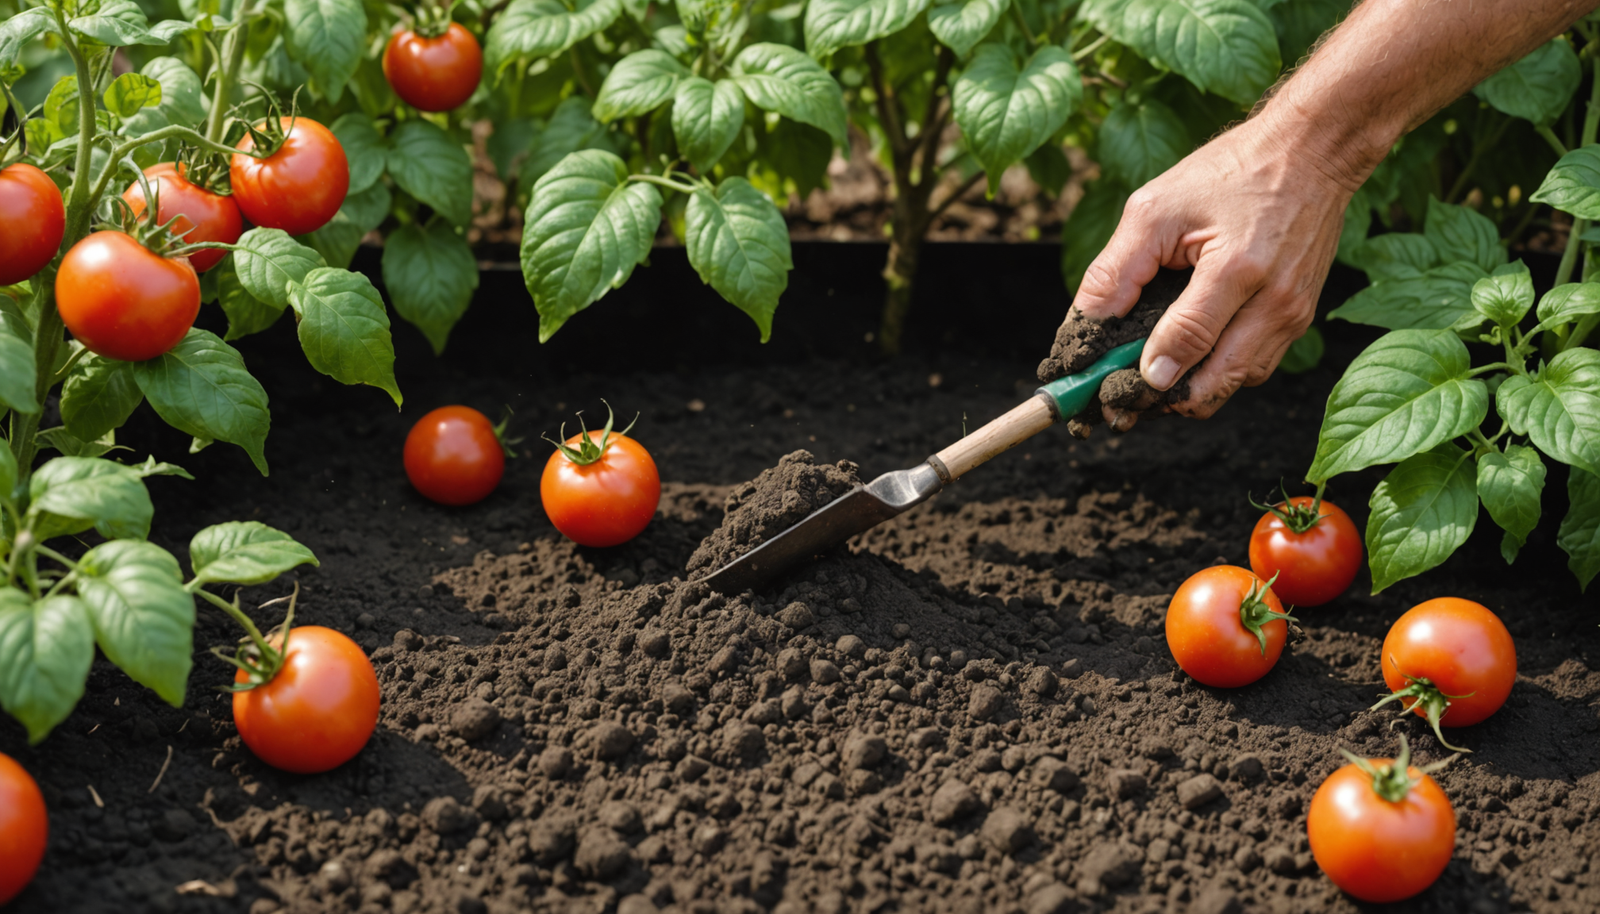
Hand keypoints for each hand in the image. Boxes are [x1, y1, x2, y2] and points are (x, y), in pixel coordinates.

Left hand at [1075, 116, 1354, 429]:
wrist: (1312, 151)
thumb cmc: (1231, 171)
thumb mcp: (1156, 208)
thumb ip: (1117, 269)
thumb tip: (1085, 324)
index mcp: (1237, 269)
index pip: (1185, 344)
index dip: (1141, 376)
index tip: (1106, 388)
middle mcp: (1273, 302)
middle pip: (1213, 386)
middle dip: (1163, 399)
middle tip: (1123, 394)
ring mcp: (1293, 314)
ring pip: (1235, 385)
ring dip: (1192, 390)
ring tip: (1150, 375)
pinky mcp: (1300, 317)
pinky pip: (1254, 367)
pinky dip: (1219, 371)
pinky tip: (1188, 355)